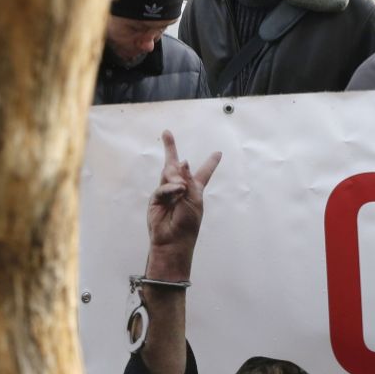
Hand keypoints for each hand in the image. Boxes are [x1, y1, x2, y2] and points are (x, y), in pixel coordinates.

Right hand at [145, 130, 220, 270]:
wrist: (173, 240)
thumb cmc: (188, 223)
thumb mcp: (194, 199)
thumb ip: (188, 180)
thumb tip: (181, 162)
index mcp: (195, 189)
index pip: (204, 173)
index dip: (211, 163)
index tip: (218, 153)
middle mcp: (181, 188)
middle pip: (177, 165)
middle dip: (170, 148)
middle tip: (166, 133)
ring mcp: (167, 192)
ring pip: (168, 172)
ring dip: (175, 174)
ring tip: (181, 188)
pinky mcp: (156, 198)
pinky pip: (163, 187)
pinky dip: (171, 189)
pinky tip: (178, 191)